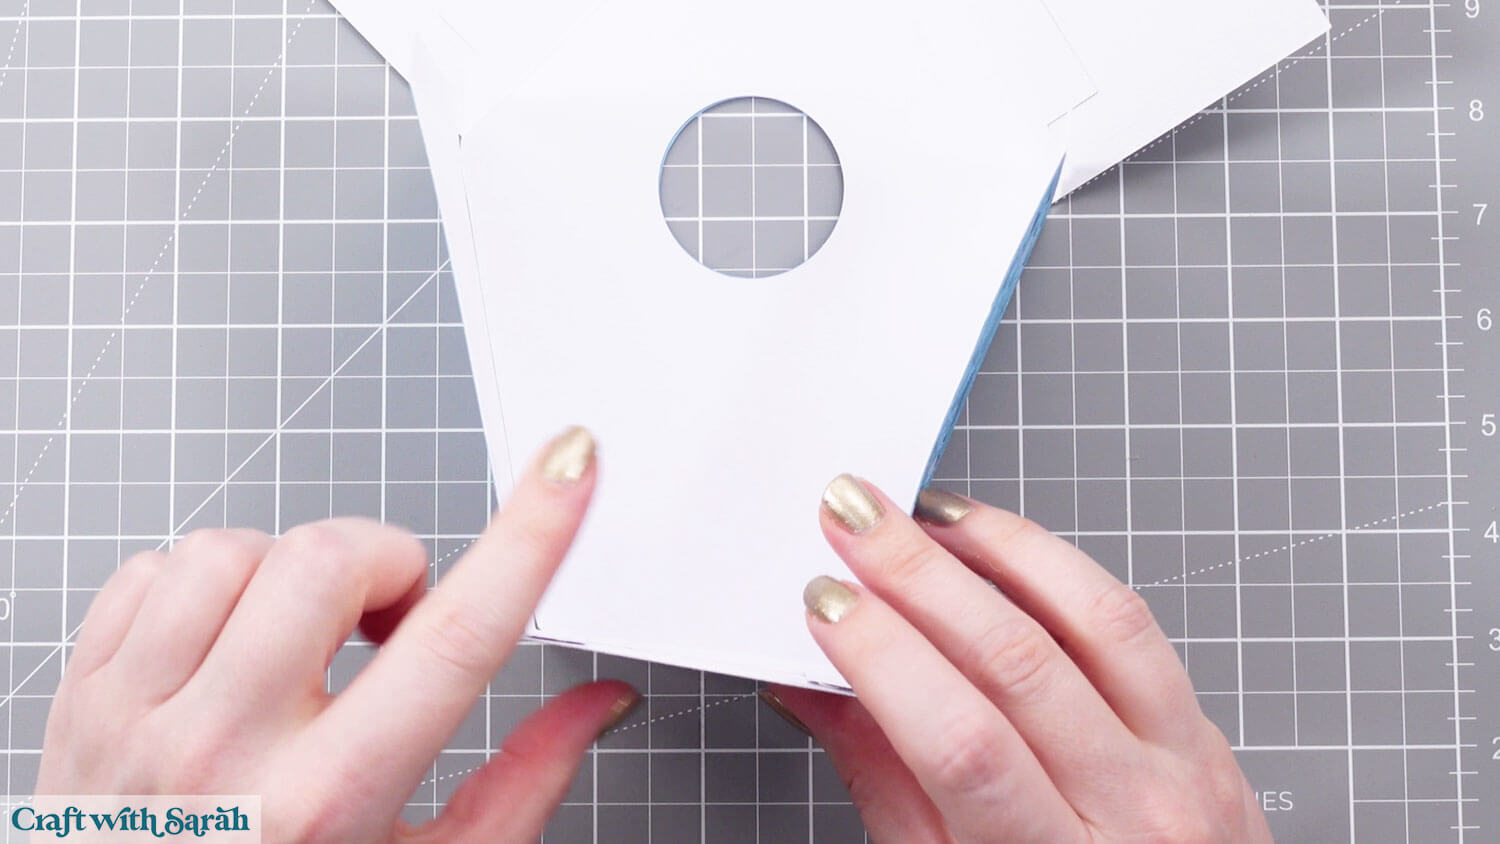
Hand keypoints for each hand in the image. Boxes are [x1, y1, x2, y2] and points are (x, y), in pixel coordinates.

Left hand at [37, 427, 633, 841]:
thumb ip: (523, 784)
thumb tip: (597, 705)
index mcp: (327, 804)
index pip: (459, 637)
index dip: (531, 536)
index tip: (569, 466)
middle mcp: (222, 756)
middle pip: (331, 558)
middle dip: (387, 567)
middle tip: (389, 628)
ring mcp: (136, 720)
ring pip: (234, 548)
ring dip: (290, 576)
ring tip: (303, 644)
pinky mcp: (80, 698)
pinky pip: (153, 568)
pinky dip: (207, 586)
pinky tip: (230, 647)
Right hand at [764, 476, 1268, 842]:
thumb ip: (884, 782)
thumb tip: (814, 686)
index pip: (962, 743)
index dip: (886, 659)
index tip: (826, 604)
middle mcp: (1132, 815)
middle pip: (1018, 665)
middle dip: (918, 574)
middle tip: (852, 517)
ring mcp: (1182, 764)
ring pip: (1091, 620)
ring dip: (995, 547)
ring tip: (923, 513)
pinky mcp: (1203, 726)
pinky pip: (1131, 622)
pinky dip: (1057, 567)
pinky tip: (1001, 542)